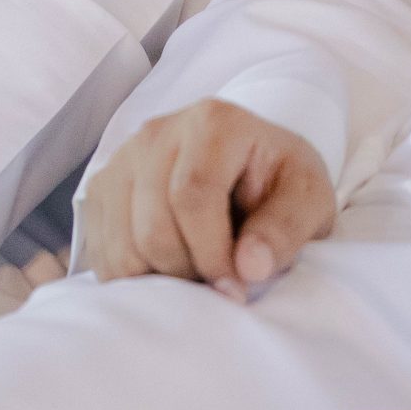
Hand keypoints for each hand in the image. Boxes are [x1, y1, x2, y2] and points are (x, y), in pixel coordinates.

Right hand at [80, 98, 335, 298]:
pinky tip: (167, 270)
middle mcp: (157, 131)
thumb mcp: (309, 198)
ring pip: (122, 242)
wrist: (247, 161)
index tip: (237, 287)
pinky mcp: (102, 185)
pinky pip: (102, 249)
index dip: (211, 254)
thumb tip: (249, 267)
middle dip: (187, 272)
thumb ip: (286, 229)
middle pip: (152, 224)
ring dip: (159, 278)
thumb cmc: (279, 181)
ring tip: (195, 274)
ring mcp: (123, 157)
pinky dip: (132, 277)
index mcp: (213, 122)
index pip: (192, 195)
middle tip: (218, 285)